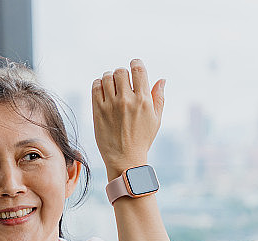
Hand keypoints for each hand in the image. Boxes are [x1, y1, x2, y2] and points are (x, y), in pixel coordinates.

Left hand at [91, 58, 165, 179]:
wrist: (125, 159)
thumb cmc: (142, 139)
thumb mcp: (156, 119)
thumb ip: (158, 98)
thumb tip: (161, 79)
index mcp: (143, 101)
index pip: (138, 70)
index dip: (136, 64)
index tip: (134, 67)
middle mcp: (127, 100)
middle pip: (121, 71)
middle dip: (123, 74)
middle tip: (123, 83)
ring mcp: (111, 105)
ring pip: (107, 76)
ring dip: (110, 78)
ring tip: (112, 87)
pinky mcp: (98, 111)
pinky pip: (96, 86)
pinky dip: (99, 84)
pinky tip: (104, 92)